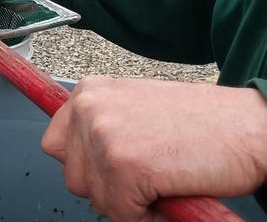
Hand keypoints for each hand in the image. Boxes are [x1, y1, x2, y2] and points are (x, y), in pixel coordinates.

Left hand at [42, 76, 266, 221]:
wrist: (250, 128)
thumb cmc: (201, 123)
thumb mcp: (135, 111)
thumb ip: (103, 127)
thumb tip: (77, 158)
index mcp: (90, 92)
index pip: (54, 143)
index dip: (83, 164)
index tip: (105, 169)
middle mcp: (90, 108)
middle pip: (72, 176)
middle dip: (107, 187)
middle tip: (146, 177)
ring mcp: (105, 135)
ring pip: (96, 198)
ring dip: (129, 203)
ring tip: (161, 181)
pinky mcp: (124, 165)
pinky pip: (122, 215)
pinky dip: (149, 217)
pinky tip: (171, 193)